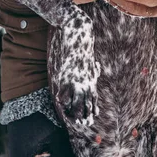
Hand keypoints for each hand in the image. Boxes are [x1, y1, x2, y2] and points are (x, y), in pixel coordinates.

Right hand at [49, 15, 99, 133]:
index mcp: (91, 78)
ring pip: (76, 102)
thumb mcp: (90, 58)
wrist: (77, 30)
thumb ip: (93, 66)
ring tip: (73, 121)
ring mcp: (76, 79)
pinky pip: (63, 93)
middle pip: (86, 103)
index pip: (92, 98)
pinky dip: (62, 100)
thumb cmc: (82, 44)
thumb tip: (97, 66)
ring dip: (74, 113)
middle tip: (83, 126)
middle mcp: (86, 81)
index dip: (92, 108)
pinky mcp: (66, 76)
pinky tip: (59, 104)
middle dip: (84, 115)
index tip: (92, 119)